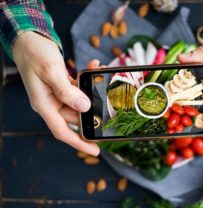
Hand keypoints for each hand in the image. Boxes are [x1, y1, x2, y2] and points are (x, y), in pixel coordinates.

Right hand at [12, 31, 102, 155]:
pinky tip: (94, 66)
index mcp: (44, 104)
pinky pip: (77, 88)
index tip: (95, 150)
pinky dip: (86, 80)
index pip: (62, 131)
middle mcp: (50, 103)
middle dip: (93, 109)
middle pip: (75, 116)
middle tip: (108, 103)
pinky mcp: (61, 86)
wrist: (28, 39)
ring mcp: (56, 95)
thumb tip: (84, 107)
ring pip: (79, 100)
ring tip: (100, 73)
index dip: (79, 142)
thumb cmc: (34, 54)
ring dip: (90, 90)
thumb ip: (67, 91)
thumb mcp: (51, 71)